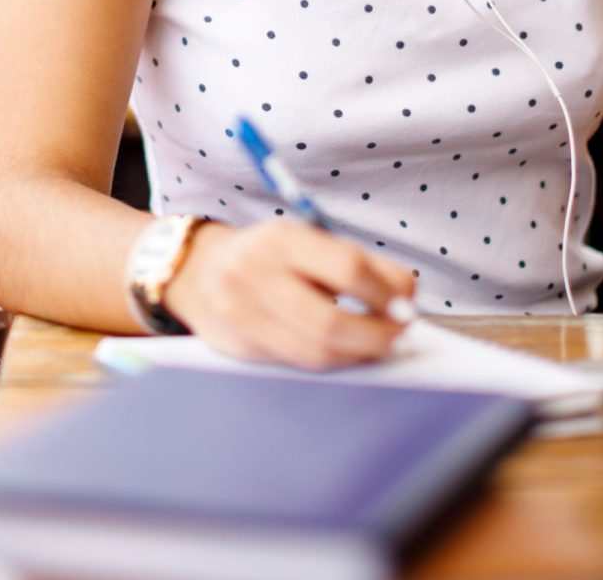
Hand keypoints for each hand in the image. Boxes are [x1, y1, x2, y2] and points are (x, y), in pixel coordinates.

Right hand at [162, 220, 416, 370]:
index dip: (385, 293)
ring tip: (378, 345)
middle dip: (377, 334)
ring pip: (315, 351)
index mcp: (281, 239)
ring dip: (358, 354)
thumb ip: (356, 263)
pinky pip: (296, 362)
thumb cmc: (267, 257)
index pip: (347, 268)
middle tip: (399, 333)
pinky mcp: (239, 345)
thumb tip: (405, 294)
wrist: (196, 272)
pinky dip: (331, 360)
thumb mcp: (305, 242)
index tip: (406, 305)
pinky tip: (347, 352)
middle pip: (330, 322)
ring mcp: (242, 313)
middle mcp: (256, 274)